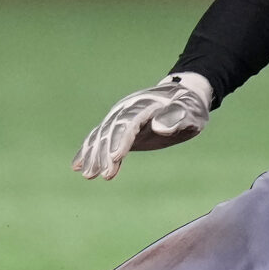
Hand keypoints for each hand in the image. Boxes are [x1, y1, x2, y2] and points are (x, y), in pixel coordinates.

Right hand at [73, 73, 212, 180]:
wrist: (182, 94)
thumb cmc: (189, 105)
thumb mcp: (191, 110)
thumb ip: (178, 116)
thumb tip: (160, 127)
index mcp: (146, 105)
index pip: (130, 123)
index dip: (122, 139)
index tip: (116, 157)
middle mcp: (129, 109)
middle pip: (112, 130)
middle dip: (104, 152)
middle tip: (99, 174)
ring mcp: (122, 117)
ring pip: (102, 135)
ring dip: (93, 154)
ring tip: (88, 175)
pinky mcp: (119, 126)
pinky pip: (100, 137)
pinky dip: (88, 150)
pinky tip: (78, 166)